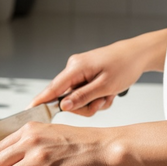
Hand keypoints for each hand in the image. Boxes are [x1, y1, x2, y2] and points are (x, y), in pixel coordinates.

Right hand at [30, 34, 163, 115]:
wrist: (138, 54)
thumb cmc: (125, 66)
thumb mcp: (105, 86)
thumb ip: (82, 97)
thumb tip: (63, 106)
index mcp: (75, 68)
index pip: (52, 89)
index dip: (40, 102)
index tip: (28, 111)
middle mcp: (74, 68)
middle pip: (67, 98)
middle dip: (85, 105)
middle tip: (102, 101)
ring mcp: (79, 71)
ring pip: (78, 98)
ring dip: (94, 102)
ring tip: (108, 94)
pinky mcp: (86, 74)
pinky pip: (85, 93)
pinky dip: (97, 97)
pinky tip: (108, 92)